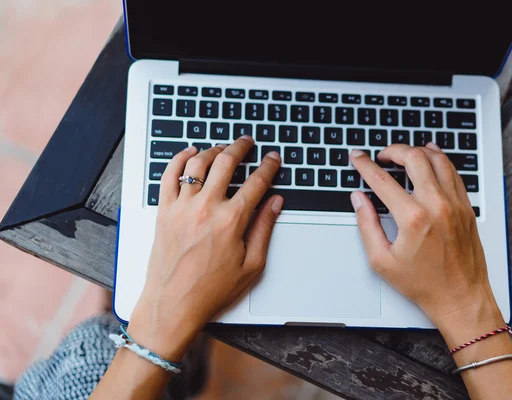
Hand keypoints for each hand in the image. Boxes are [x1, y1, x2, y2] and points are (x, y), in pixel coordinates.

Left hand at [127, 136, 282, 360]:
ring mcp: (182, 207)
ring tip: (222, 148)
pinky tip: (189, 153)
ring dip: (213, 150)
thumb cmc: (211, 290)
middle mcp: (206, 208)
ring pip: (198, 164)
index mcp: (231, 221)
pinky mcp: (164, 211)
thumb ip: (264, 229)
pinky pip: (169, 176)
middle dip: (240, 148)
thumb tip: (275, 203)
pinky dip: (179, 159)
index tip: (273, 158)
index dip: (268, 167)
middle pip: (226, 164)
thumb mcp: (251, 265)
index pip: (256, 183)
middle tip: (247, 142)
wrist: (172, 305)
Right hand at [349, 143, 501, 330]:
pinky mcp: (466, 207)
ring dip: (418, 151)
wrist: (460, 297)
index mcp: (413, 219)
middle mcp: (437, 206)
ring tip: (404, 153)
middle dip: (393, 150)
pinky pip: (453, 173)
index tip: (358, 157)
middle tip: (382, 155)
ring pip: (438, 159)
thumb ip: (366, 225)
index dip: (365, 165)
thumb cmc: (424, 284)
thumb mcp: (382, 261)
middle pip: (414, 158)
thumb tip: (359, 200)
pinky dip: (440, 160)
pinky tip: (431, 157)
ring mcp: (455, 204)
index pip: (382, 180)